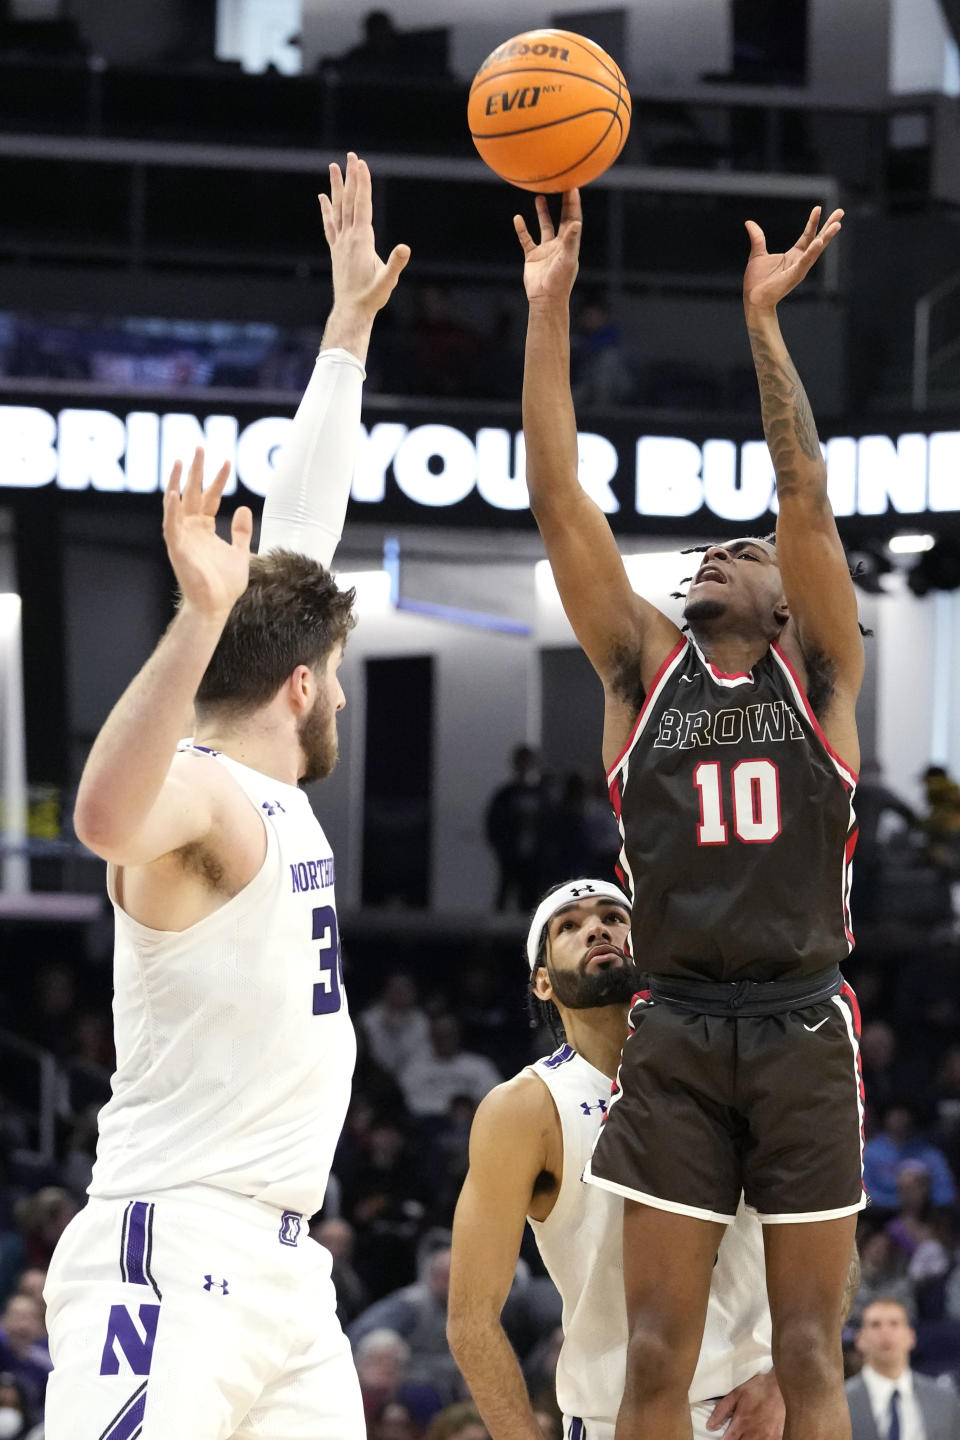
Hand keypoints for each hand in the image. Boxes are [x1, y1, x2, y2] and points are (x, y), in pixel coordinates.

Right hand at [162, 447, 251, 618]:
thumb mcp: (240, 552)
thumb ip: (241, 531)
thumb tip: (245, 508)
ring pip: (177, 503)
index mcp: (204, 529)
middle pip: (193, 493)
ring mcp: (183, 537)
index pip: (211, 498)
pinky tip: (174, 492)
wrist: (216, 607)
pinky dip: (171, 509)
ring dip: (177, 481)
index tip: (227, 461)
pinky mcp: (177, 548)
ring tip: (180, 460)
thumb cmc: (224, 584)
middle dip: (196, 471)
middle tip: (199, 447)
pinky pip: (171, 525)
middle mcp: (191, 529)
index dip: (218, 480)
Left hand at [319, 151, 409, 318]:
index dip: (363, 184)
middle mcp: (348, 237)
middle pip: (349, 201)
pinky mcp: (336, 250)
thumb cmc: (372, 297)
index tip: (361, 164)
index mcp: (361, 240)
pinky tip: (323, 197)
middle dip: (351, 177)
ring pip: (337, 208)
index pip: (362, 205)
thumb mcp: (387, 281)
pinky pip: (330, 224)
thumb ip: (395, 264)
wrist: (351, 310)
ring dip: (336, 187)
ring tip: (333, 167)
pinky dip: (326, 209)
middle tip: (351, 156)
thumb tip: (405, 248)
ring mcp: (340, 243)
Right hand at [514, 190, 581, 303]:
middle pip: (562, 219)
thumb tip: (576, 223)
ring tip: (539, 196)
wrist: (545, 299)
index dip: (573, 204)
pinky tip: (518, 218)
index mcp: (570, 244)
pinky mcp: (532, 256)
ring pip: (544, 226)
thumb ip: (571, 241)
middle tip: (561, 184)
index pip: (573, 219)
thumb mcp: (567, 260)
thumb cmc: (560, 281)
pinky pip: (526, 239)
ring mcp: (545, 249)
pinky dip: (522, 229)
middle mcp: (559, 244)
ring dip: (542, 212)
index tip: (573, 188)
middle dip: (562, 203)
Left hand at [706, 1369, 784, 1439]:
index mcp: (741, 1424)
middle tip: (734, 1435)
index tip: (722, 1438)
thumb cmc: (756, 1390)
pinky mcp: (776, 1439)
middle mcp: (753, 1434)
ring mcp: (766, 1438)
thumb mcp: (736, 1395)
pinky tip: (756, 1437)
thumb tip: (709, 1426)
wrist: (780, 1388)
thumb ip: (721, 1411)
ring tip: (744, 1436)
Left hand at [743, 205, 842, 312]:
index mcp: (793, 255)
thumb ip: (757, 238)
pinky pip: (805, 262)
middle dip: (829, 226)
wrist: (753, 299)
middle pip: (818, 240)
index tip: (818, 208)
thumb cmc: (757, 281)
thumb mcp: (757, 254)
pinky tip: (819, 241)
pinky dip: (812, 251)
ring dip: (827, 237)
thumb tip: (749, 223)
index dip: (813, 222)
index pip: (807, 236)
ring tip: (837, 224)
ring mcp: (799, 269)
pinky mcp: (795, 276)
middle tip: (840, 212)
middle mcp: (800, 261)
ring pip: (816, 250)